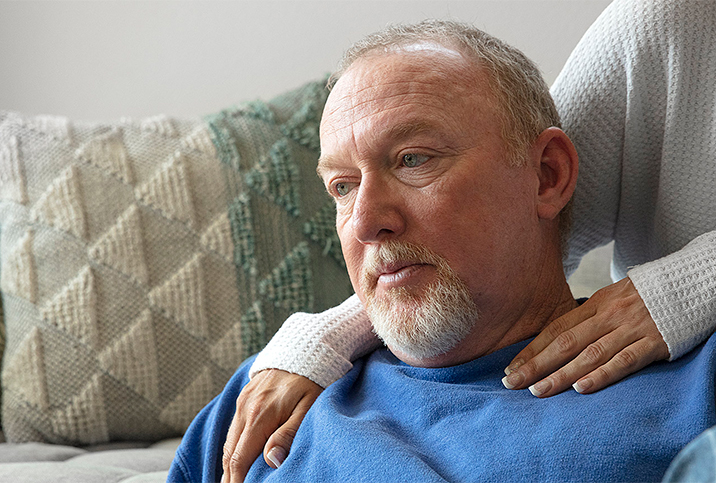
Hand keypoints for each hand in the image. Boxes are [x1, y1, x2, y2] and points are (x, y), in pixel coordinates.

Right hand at [221, 369, 321, 482]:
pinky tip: (236, 459)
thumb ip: (288, 433)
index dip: (236, 481)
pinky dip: (232, 448)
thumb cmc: (311, 381)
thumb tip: (271, 460)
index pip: (240, 458)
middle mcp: (245, 409)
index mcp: (260, 415)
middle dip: (228, 478)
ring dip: (228, 465)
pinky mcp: (245, 398)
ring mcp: (243, 403)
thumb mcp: (308, 407)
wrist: (303, 349)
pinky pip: (233, 429)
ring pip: (229, 442)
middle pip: (230, 453)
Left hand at [501, 277, 668, 396]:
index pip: (556, 329)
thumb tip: (560, 340)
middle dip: (535, 365)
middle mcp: (608, 316)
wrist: (691, 281)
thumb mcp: (613, 298)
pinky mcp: (653, 343)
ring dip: (561, 375)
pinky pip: (624, 361)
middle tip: (511, 383)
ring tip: (538, 391)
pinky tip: (582, 388)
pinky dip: (602, 375)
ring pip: (589, 355)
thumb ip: (590, 318)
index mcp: (596, 304)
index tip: (511, 367)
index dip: (532, 350)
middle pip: (564, 343)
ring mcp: (630, 329)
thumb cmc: (648, 295)